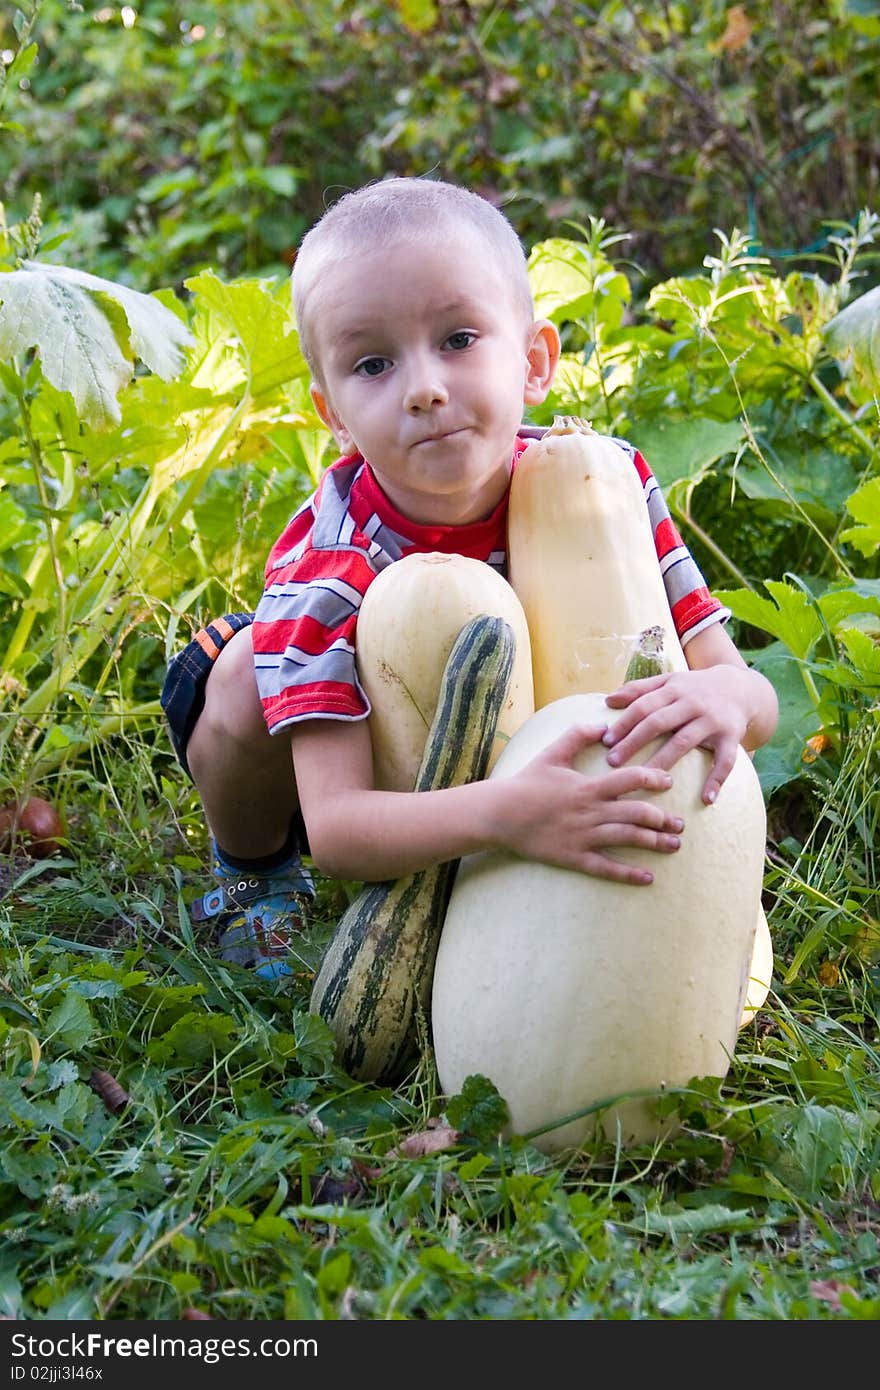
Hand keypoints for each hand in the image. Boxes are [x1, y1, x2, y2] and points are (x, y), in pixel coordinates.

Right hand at [500, 723, 683, 885]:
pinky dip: (628, 874)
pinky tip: (647, 878)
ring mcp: (583, 837)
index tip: (668, 781)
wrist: (500, 814)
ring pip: (627, 839)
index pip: (631, 779)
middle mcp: (591, 812)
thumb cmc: (526, 782)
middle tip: (680, 823)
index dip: (653, 778)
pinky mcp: (573, 857)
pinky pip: (606, 868)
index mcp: (588, 786)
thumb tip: (604, 725)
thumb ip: (578, 735)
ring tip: (673, 845)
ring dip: (654, 843)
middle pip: (637, 814)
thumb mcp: (552, 753)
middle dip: (663, 819)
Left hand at [601, 665, 756, 803]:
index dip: (623, 724)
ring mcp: (712, 721)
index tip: (605, 742)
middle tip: (613, 762)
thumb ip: (639, 689)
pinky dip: (717, 780)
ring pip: (684, 742)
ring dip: (664, 760)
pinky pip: (725, 761)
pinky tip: (707, 799)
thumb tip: (608, 700)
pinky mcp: (732, 737)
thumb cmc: (695, 688)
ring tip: (648, 780)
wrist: (740, 688)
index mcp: (673, 690)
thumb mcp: (669, 681)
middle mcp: (692, 704)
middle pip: (658, 722)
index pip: (643, 706)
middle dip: (634, 742)